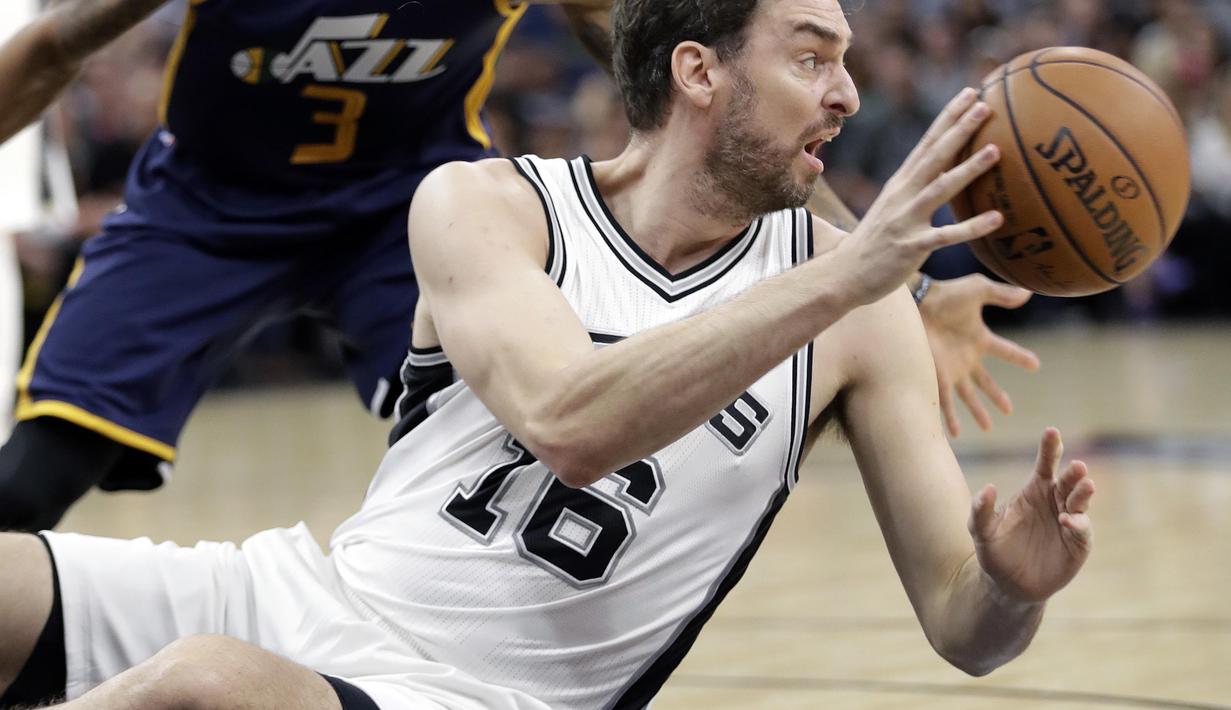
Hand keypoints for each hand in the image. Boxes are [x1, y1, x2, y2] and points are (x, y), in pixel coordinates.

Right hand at [827, 88, 1002, 306]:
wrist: (843, 275)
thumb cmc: (875, 244)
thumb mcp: (893, 208)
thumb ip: (918, 189)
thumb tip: (950, 173)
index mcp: (900, 184)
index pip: (927, 143)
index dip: (948, 117)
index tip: (970, 93)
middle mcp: (902, 196)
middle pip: (934, 156)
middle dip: (959, 129)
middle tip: (985, 105)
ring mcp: (905, 221)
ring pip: (940, 189)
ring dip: (968, 169)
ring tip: (995, 151)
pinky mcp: (911, 247)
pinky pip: (946, 236)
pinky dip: (971, 228)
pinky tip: (996, 218)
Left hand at [919, 274, 1039, 436]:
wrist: (916, 302)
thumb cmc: (945, 294)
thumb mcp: (979, 290)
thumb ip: (1002, 294)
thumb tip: (1029, 293)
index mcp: (978, 339)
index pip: (1005, 351)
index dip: (1020, 357)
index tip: (1036, 365)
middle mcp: (966, 358)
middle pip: (986, 382)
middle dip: (996, 396)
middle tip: (1009, 410)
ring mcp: (952, 369)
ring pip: (968, 397)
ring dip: (978, 412)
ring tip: (988, 428)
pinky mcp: (937, 375)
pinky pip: (945, 401)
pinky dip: (950, 417)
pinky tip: (955, 433)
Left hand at [968, 428, 1094, 602]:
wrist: (1008, 585)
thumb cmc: (995, 551)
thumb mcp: (981, 531)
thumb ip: (980, 510)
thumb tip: (987, 487)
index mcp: (1034, 491)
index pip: (1045, 464)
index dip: (1050, 447)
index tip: (1052, 431)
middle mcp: (1055, 501)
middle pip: (1068, 480)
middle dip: (1074, 472)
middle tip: (1077, 465)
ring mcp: (1069, 521)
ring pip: (1080, 501)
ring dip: (1084, 492)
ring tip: (1086, 484)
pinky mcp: (1078, 544)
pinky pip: (1081, 530)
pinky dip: (1077, 524)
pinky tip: (1068, 520)